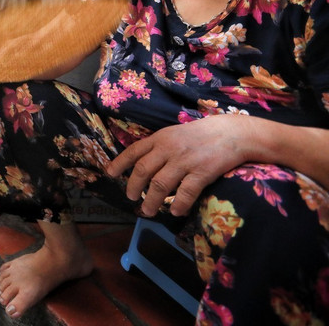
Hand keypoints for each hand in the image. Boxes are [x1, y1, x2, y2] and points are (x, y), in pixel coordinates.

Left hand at [107, 115, 250, 216]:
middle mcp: (169, 149)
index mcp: (160, 138)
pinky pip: (186, 192)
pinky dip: (178, 204)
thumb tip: (143, 165)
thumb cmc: (202, 135)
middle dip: (133, 186)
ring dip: (151, 201)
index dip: (120, 163)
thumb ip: (159, 147)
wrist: (232, 133)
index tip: (110, 174)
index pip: (134, 151)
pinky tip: (175, 211)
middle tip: (131, 198)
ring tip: (148, 211)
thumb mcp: (175, 134)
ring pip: (160, 184)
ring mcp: (185, 161)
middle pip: (143, 170)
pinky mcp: (202, 172)